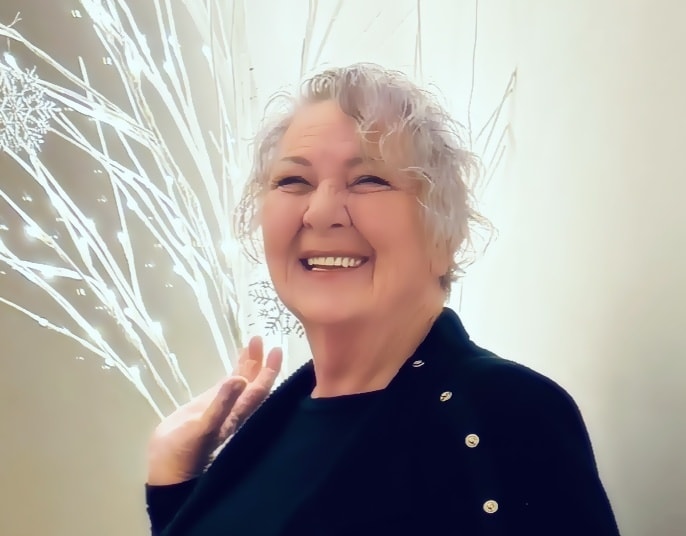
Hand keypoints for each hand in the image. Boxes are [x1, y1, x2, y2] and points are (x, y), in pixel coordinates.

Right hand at [146, 337, 282, 484]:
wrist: (167, 468)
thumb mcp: (203, 428)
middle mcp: (235, 410)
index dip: (269, 370)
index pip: (260, 389)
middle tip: (260, 338)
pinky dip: (233, 373)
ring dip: (248, 364)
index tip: (276, 349)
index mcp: (238, 415)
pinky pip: (226, 387)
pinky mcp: (208, 408)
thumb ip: (221, 404)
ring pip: (241, 382)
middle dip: (259, 360)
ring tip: (253, 343)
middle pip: (253, 381)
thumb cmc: (185, 451)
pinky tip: (237, 365)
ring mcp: (222, 408)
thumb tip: (240, 379)